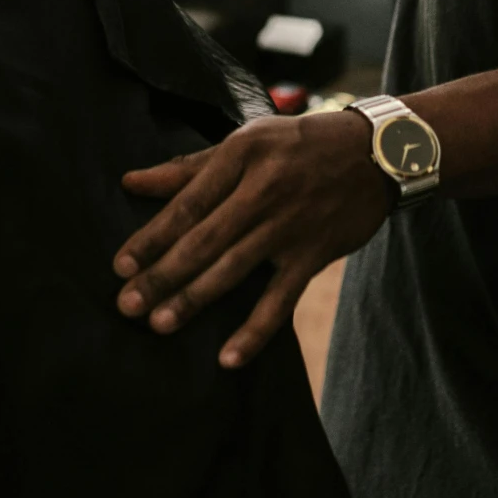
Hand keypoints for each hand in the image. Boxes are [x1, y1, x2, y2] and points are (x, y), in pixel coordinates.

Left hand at [114, 110, 390, 368]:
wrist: (378, 153)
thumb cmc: (301, 144)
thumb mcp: (247, 140)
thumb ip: (190, 168)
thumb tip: (131, 181)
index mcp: (241, 156)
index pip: (187, 202)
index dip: (152, 236)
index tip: (120, 265)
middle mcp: (263, 189)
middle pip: (204, 240)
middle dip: (162, 275)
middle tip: (126, 305)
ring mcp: (290, 225)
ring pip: (234, 268)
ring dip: (195, 299)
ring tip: (159, 325)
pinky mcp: (314, 255)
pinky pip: (279, 299)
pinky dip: (255, 330)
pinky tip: (228, 358)